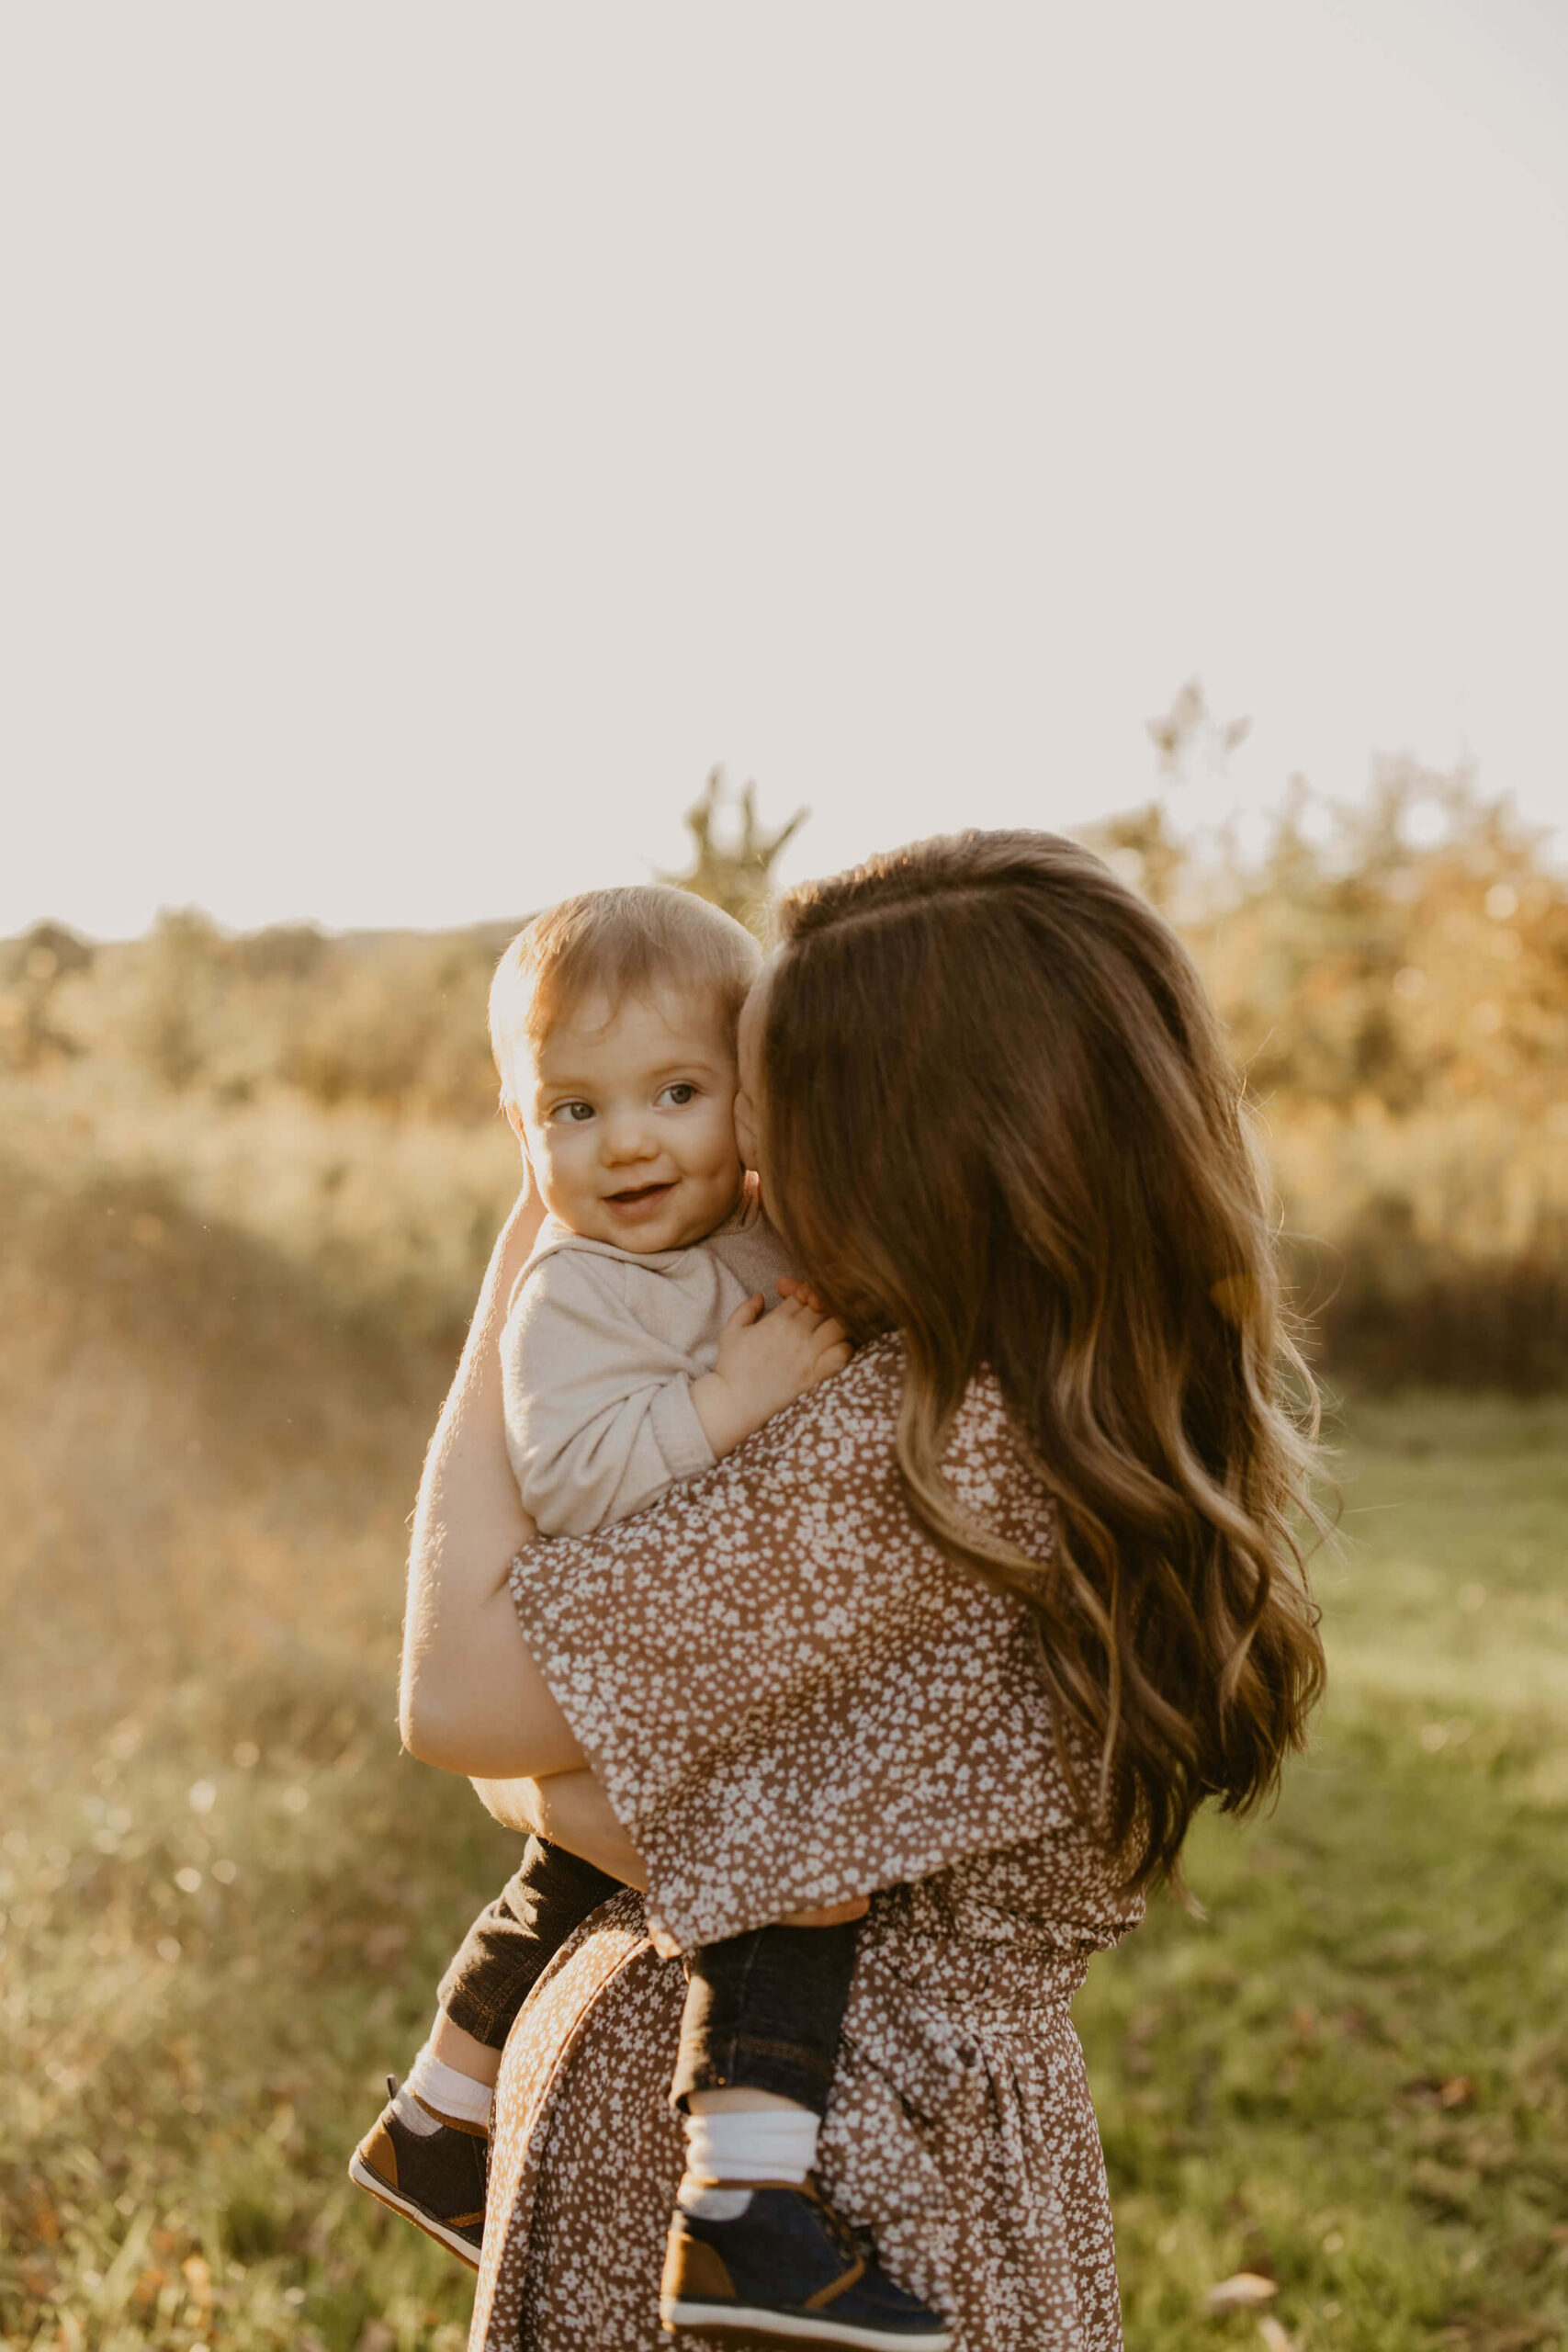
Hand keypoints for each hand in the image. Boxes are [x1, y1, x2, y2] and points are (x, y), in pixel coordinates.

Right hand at [691, 1290, 850, 1456]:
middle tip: (815, 1315)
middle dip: (821, 1306)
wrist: (735, 1402)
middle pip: (823, 1307)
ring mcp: (808, 1354)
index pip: (803, 1294)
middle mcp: (796, 1334)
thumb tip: (761, 1296)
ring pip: (837, 1326)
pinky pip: (842, 1354)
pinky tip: (834, 1349)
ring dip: (835, 1324)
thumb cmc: (730, 1368)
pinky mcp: (816, 1375)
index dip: (804, 1293)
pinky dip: (844, 1348)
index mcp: (777, 1321)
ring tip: (826, 1330)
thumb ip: (746, 1309)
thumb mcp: (731, 1331)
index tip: (799, 1302)